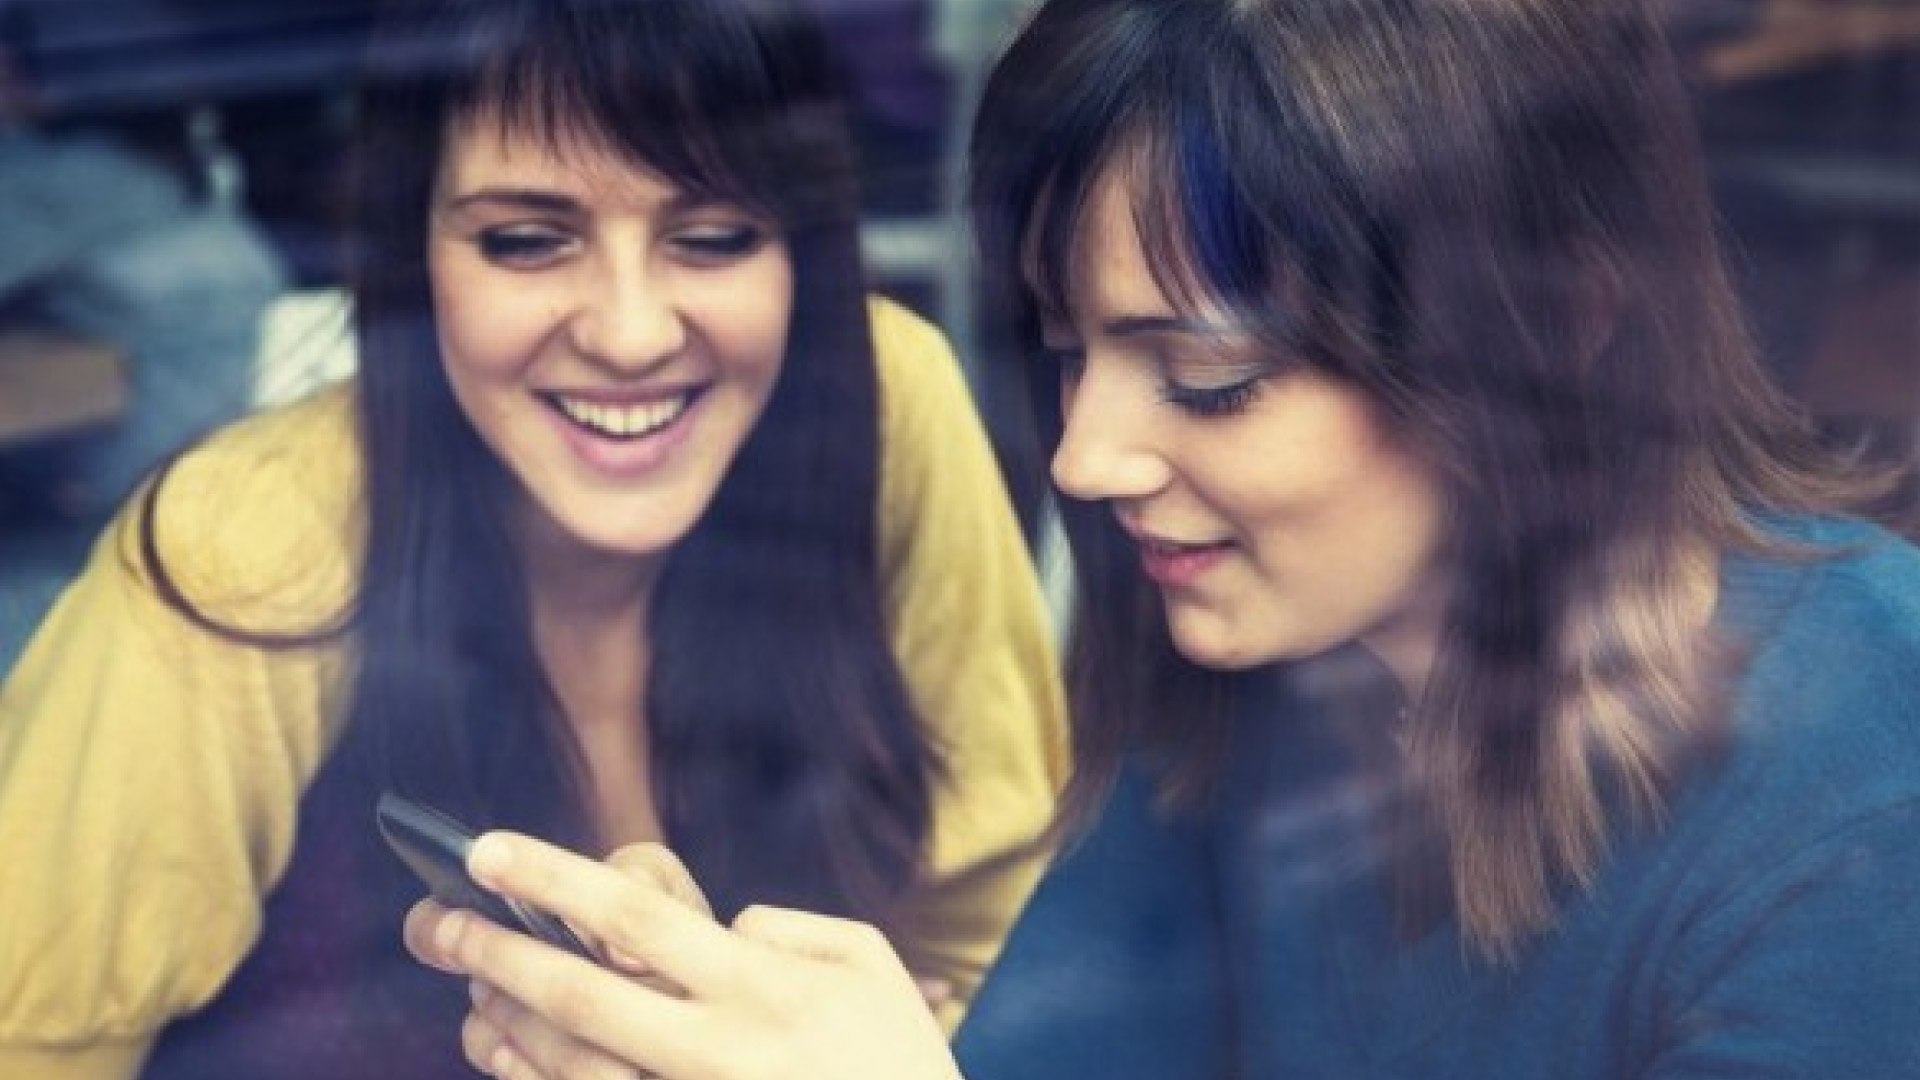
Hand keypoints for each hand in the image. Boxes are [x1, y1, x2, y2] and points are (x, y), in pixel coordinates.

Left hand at [405, 832, 963, 1079]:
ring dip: (507, 1020)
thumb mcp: (868, 962)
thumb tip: (714, 926)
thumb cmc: (898, 1056)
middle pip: (580, 996)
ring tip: (469, 980)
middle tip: (438, 922)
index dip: (554, 879)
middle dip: (497, 953)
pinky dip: (533, 1079)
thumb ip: (785, 928)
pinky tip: (502, 1050)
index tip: (487, 851)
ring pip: (571, 1065)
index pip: (638, 920)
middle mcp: (718, 1052)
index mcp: (763, 988)